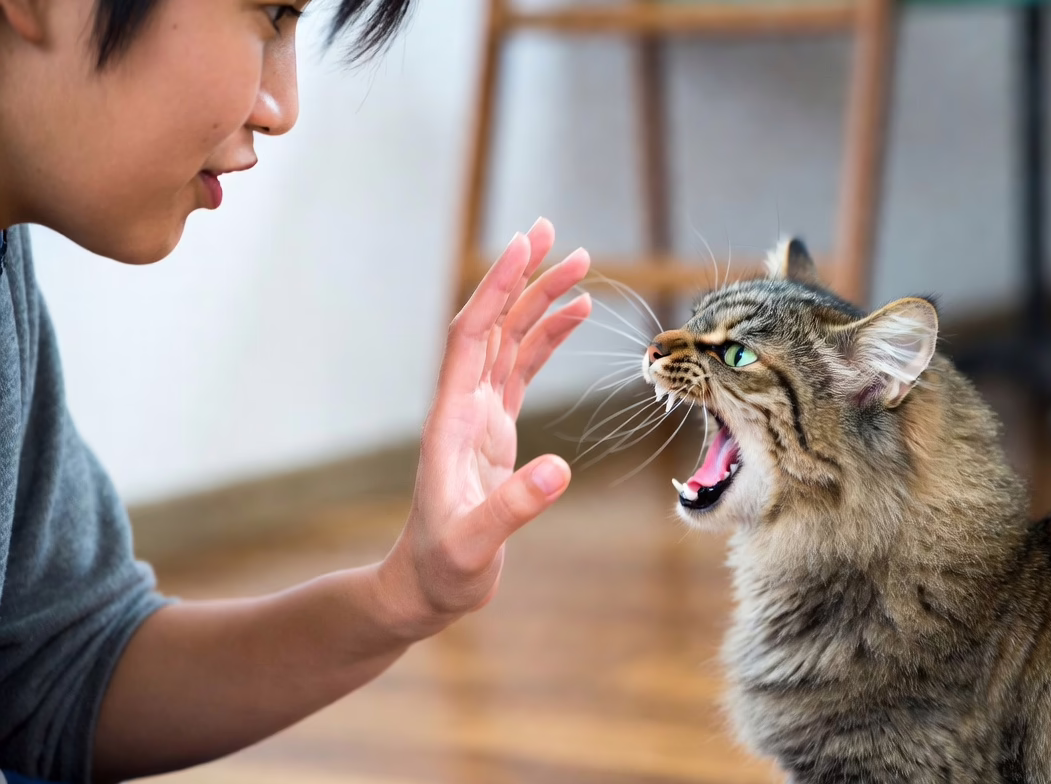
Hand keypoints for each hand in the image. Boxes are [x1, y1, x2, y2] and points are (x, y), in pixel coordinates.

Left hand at [377, 218, 590, 637]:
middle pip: (493, 325)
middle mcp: (462, 406)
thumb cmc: (443, 568)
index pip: (472, 336)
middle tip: (558, 235)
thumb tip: (561, 471)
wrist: (426, 586)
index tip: (524, 246)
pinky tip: (572, 317)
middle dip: (523, 278)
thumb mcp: (475, 545)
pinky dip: (546, 340)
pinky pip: (522, 370)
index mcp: (451, 420)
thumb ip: (514, 508)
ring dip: (540, 302)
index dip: (496, 289)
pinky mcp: (495, 430)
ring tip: (579, 267)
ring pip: (510, 341)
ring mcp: (479, 416)